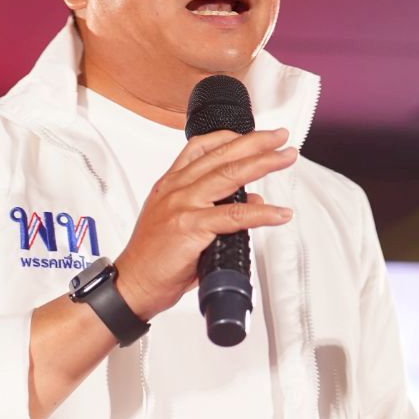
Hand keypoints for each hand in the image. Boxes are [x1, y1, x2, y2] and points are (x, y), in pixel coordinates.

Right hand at [108, 127, 297, 320]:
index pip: (199, 147)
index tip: (250, 135)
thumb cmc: (152, 259)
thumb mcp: (181, 224)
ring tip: (285, 158)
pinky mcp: (191, 226)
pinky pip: (234, 216)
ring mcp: (183, 205)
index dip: (228, 137)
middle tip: (279, 138)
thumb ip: (214, 210)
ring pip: (229, 175)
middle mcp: (176, 189)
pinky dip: (262, 214)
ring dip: (263, 163)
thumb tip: (250, 203)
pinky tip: (278, 213)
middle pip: (221, 155)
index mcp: (170, 185)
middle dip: (255, 142)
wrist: (132, 283)